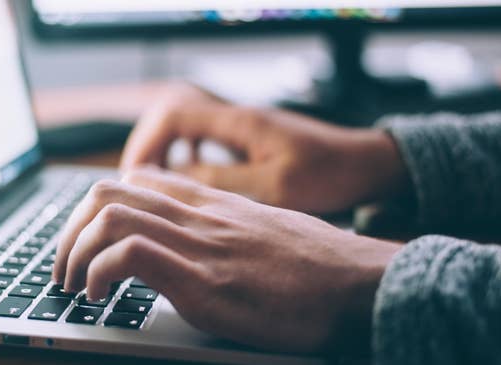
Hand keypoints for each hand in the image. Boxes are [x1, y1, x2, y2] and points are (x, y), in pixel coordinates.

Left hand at [53, 168, 400, 352]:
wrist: (363, 284)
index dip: (97, 208)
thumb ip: (226, 228)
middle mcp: (199, 215)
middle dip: (70, 230)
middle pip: (108, 191)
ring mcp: (200, 245)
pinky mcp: (204, 281)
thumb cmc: (320, 266)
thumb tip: (198, 246)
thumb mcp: (265, 232)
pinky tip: (99, 297)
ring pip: (108, 215)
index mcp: (213, 204)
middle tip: (64, 267)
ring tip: (73, 285)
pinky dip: (98, 273)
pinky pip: (130, 255)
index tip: (88, 241)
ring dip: (73, 252)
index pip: (137, 180)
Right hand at [120, 83, 409, 213]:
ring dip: (165, 152)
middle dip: (147, 148)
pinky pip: (204, 139)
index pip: (173, 114)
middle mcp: (236, 117)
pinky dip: (186, 156)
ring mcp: (242, 126)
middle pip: (171, 116)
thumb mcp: (273, 186)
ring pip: (185, 128)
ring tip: (154, 185)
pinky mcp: (250, 139)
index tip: (134, 176)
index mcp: (239, 122)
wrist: (366, 164)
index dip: (146, 143)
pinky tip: (188, 180)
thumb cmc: (329, 174)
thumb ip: (221, 181)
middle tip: (135, 184)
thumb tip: (171, 181)